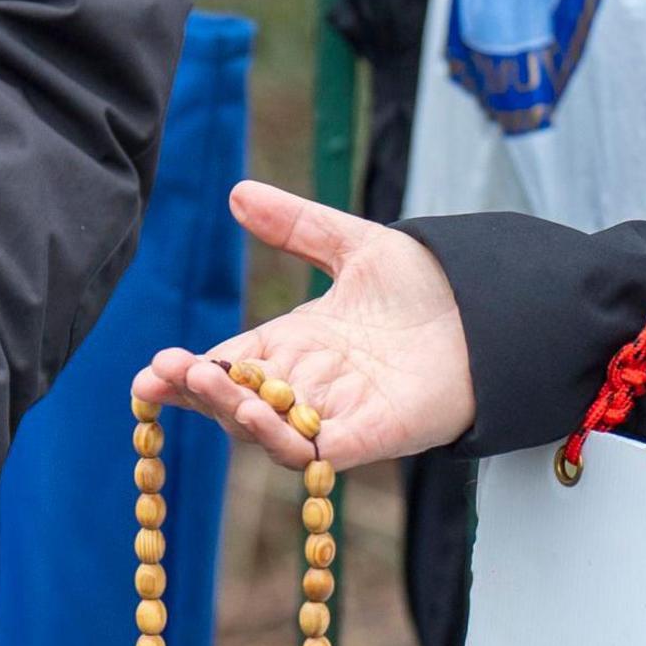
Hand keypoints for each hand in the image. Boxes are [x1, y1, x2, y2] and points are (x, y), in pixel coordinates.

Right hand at [131, 180, 473, 470]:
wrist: (496, 306)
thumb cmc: (432, 284)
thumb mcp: (354, 244)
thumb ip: (297, 224)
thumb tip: (238, 193)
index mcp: (295, 346)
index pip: (226, 367)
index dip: (185, 375)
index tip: (150, 372)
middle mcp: (308, 387)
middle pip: (234, 403)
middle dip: (198, 393)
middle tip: (169, 372)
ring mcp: (336, 415)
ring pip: (266, 432)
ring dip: (233, 414)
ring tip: (209, 383)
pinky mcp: (370, 438)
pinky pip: (316, 453)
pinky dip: (284, 439)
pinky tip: (260, 413)